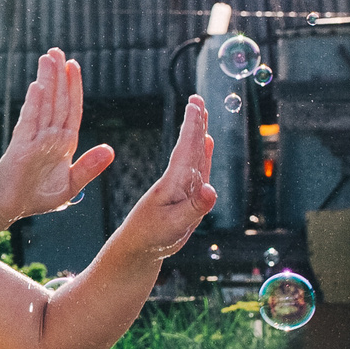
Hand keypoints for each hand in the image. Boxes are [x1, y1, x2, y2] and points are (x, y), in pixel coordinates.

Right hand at [0, 50, 113, 222]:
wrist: (9, 207)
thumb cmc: (38, 196)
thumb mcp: (70, 185)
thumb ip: (89, 167)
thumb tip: (110, 150)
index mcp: (64, 142)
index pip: (72, 109)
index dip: (74, 87)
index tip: (74, 65)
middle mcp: (49, 135)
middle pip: (57, 100)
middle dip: (58, 75)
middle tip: (57, 50)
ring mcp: (34, 138)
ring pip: (44, 104)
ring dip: (47, 81)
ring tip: (47, 57)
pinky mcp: (20, 146)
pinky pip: (29, 122)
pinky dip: (34, 104)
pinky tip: (38, 87)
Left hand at [112, 95, 218, 259]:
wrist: (137, 249)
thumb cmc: (152, 238)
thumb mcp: (175, 226)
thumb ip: (195, 208)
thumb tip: (211, 189)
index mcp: (173, 183)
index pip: (185, 149)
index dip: (192, 127)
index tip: (195, 103)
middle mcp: (177, 181)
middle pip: (189, 147)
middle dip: (194, 123)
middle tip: (197, 99)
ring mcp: (180, 187)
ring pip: (193, 155)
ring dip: (198, 134)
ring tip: (202, 114)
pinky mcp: (183, 196)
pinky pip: (196, 170)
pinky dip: (202, 154)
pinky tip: (206, 144)